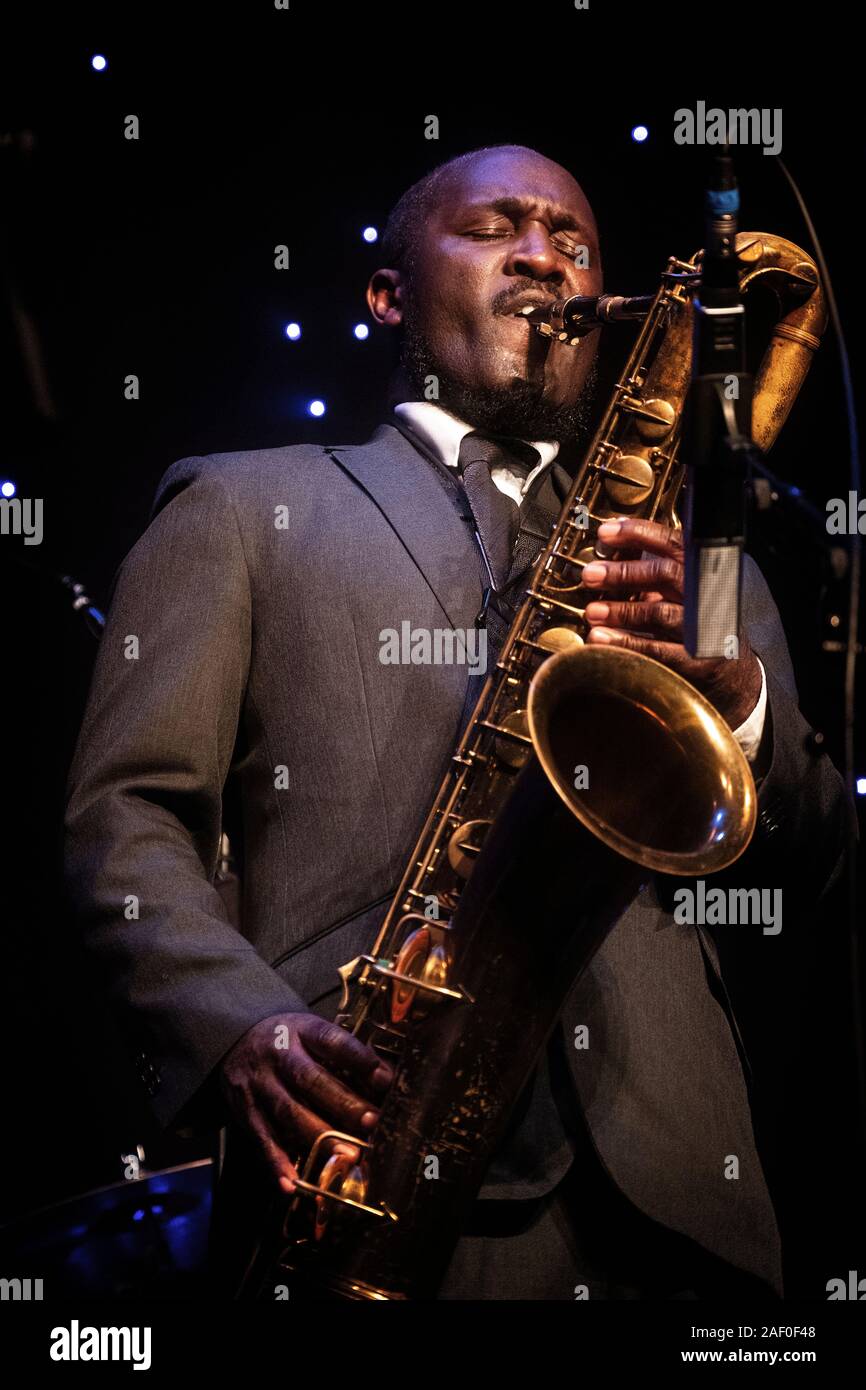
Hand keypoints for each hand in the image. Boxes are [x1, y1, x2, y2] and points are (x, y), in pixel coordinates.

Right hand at [217, 1011, 393, 1192]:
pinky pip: (262, 1139)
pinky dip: (277, 1163)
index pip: (331, 1040)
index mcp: (302, 1031)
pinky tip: (294, 1183)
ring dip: (319, 1136)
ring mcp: (260, 1084)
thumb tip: (386, 1080)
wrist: (234, 1039)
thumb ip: (343, 1054)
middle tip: (371, 1122)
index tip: (384, 1079)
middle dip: (342, 1102)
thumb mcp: (312, 1032)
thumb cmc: (289, 1040)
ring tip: (346, 1155)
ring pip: (289, 1111)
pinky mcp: (245, 1111)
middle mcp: (279, 1056)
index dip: (358, 1058)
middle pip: (309, 1079)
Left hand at [582, 517, 761, 730]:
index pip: (673, 543)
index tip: (606, 531)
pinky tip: (601, 638)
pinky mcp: (696, 661)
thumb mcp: (683, 591)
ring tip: (591, 610)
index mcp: (702, 571)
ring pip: (659, 612)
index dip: (639, 533)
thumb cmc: (699, 623)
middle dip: (623, 572)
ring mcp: (703, 629)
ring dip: (621, 610)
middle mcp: (706, 595)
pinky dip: (625, 642)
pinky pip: (657, 649)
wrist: (734, 673)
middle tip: (590, 574)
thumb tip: (605, 552)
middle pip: (665, 574)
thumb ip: (653, 573)